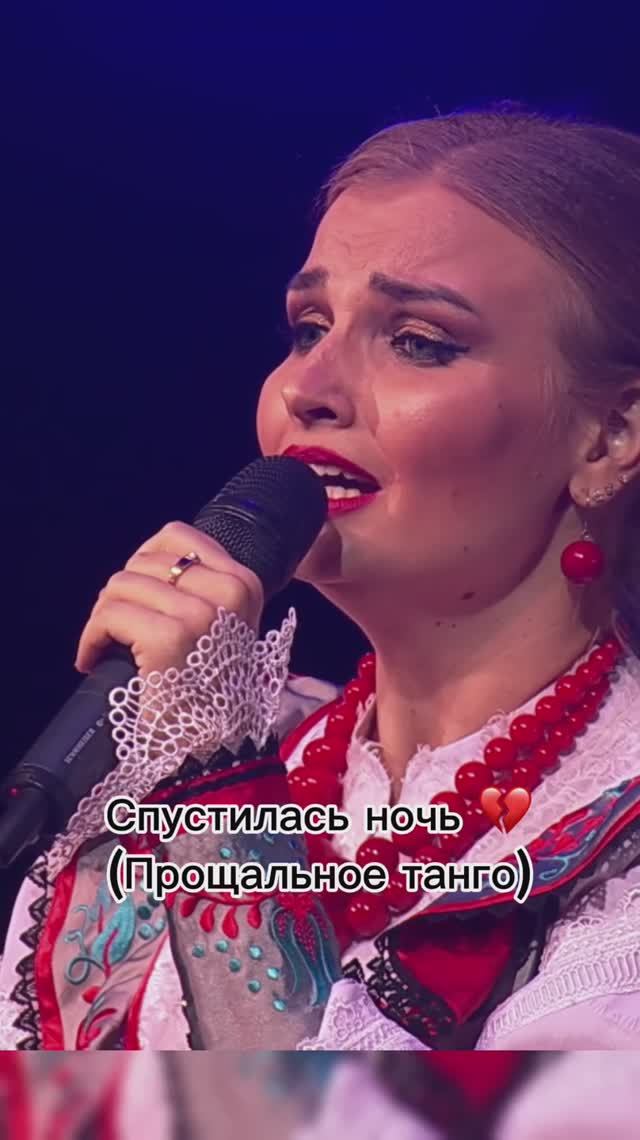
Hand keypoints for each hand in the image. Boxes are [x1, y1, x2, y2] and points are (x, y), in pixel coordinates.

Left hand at [75, 521, 263, 676]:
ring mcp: (200, 614)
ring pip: (121, 584)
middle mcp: (229, 592)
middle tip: (117, 630)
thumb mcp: (220, 626)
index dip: (143, 561)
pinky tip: (93, 659)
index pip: (177, 536)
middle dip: (121, 595)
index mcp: (244, 584)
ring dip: (103, 618)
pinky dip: (91, 638)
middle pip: (144, 561)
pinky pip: (110, 615)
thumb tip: (147, 563)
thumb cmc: (207, 690)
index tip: (137, 595)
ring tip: (107, 646)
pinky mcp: (170, 638)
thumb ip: (200, 589)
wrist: (210, 749)